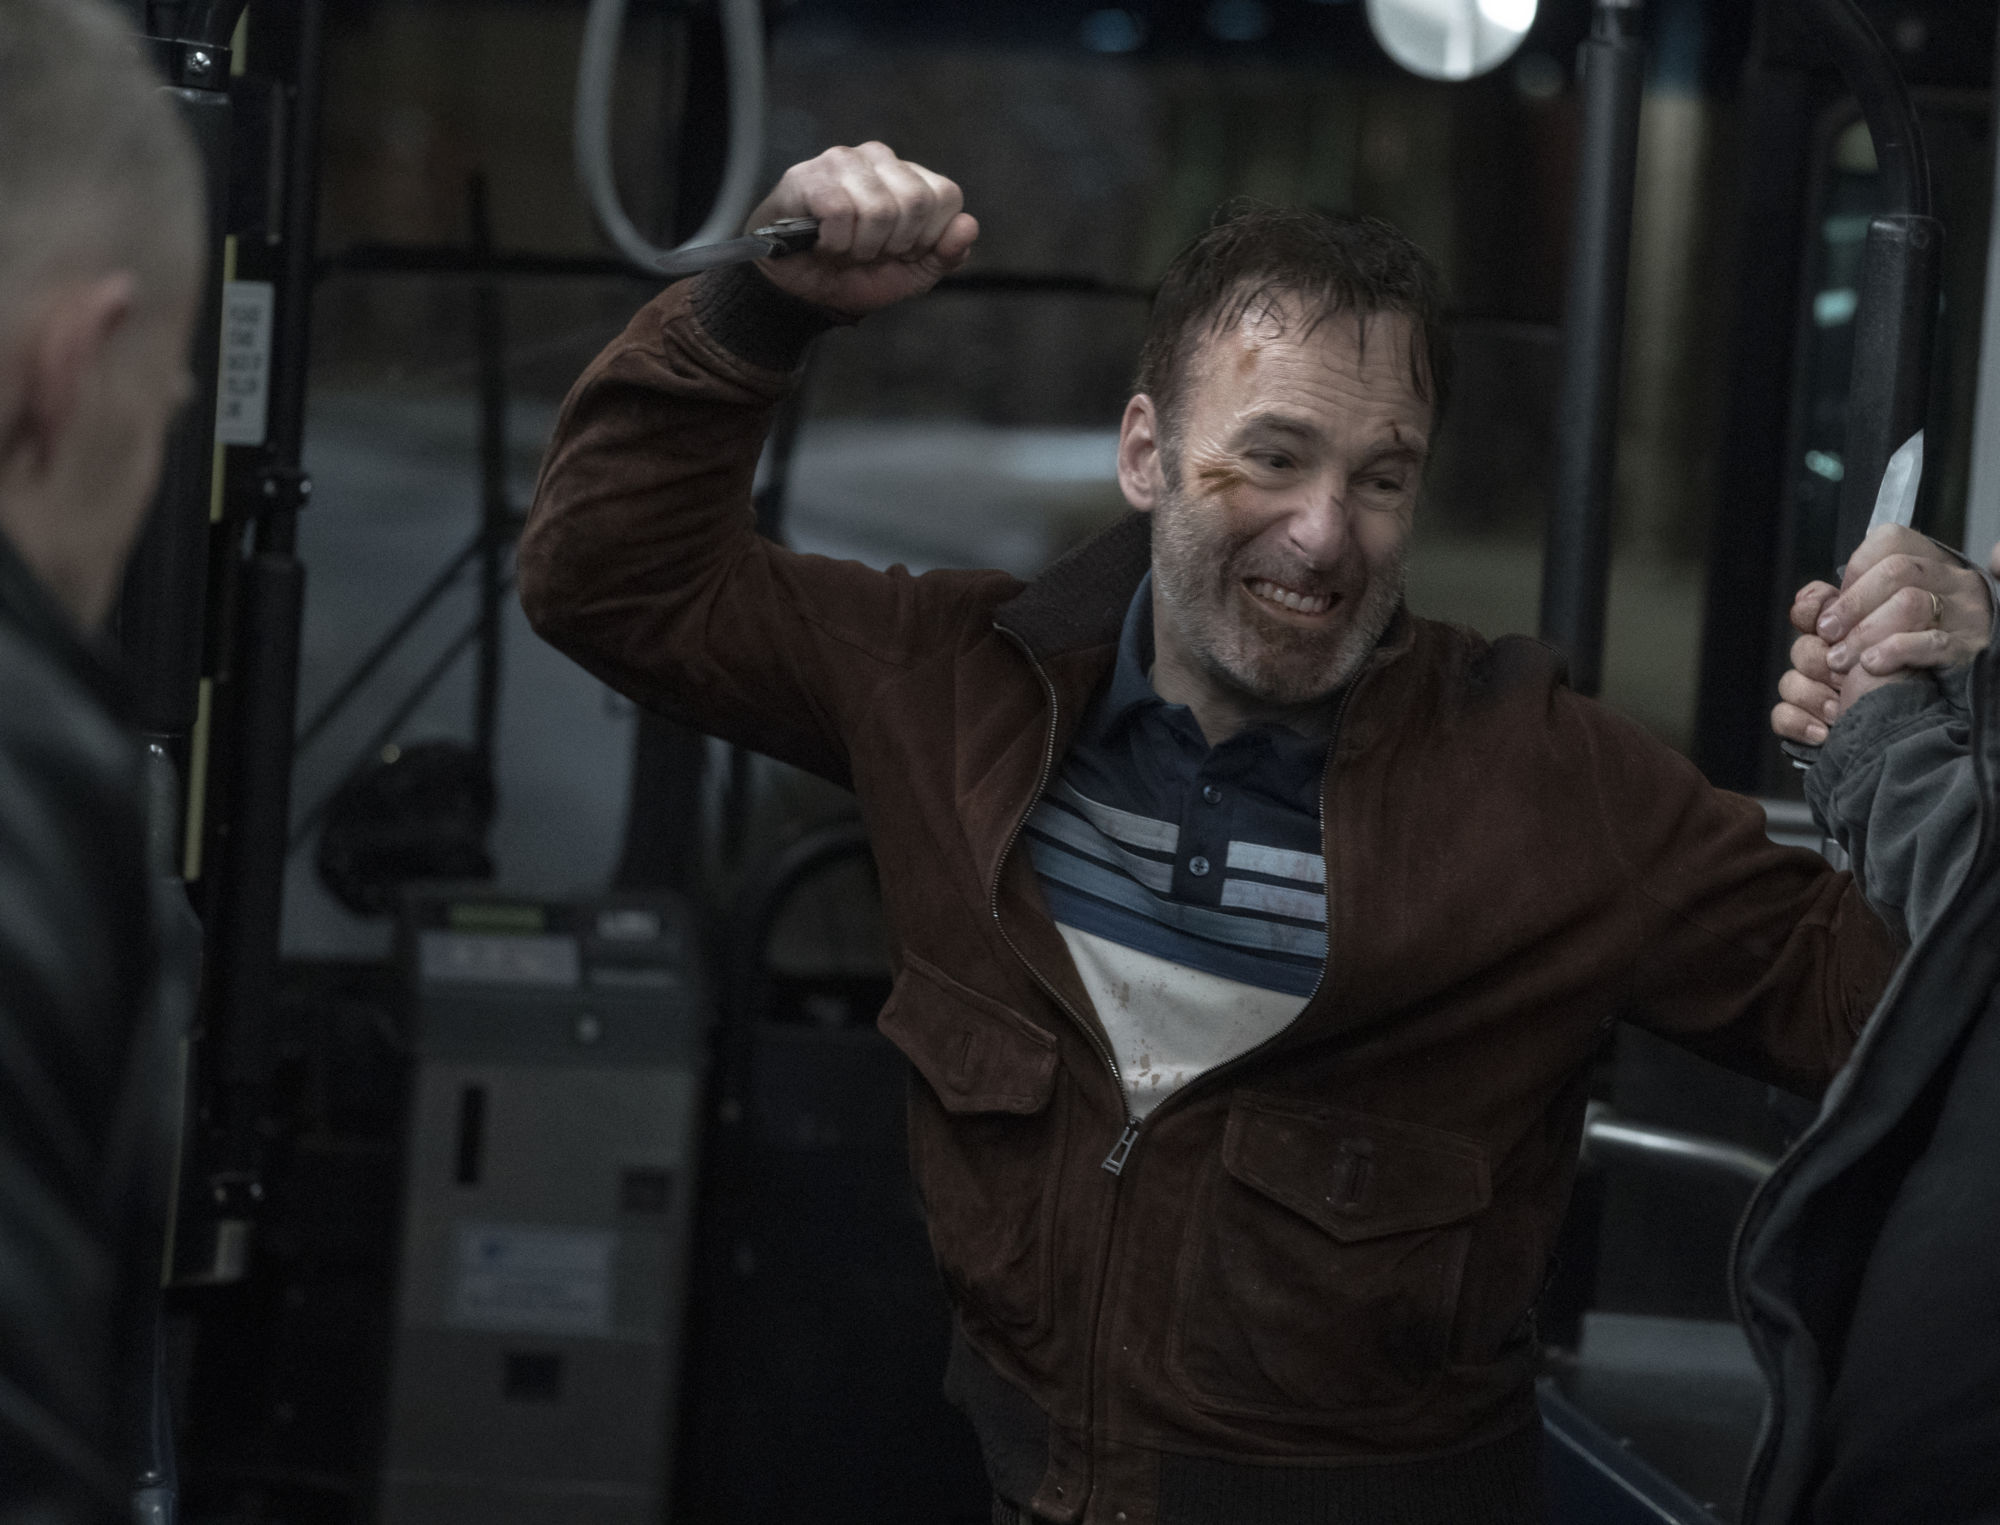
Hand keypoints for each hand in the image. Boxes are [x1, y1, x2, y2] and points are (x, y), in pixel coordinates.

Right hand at [744, 143, 977, 317]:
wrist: (800, 292)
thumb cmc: (855, 275)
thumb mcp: (911, 275)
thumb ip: (945, 254)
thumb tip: (968, 227)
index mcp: (910, 177)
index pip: (947, 196)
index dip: (928, 238)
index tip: (902, 253)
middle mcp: (880, 159)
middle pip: (917, 201)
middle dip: (895, 245)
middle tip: (870, 252)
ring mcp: (843, 162)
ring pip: (879, 209)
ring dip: (861, 248)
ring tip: (845, 248)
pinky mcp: (809, 177)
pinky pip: (840, 213)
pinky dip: (834, 244)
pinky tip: (823, 244)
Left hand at [1770, 526, 1993, 745]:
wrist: (1953, 687)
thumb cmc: (1902, 645)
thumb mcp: (1874, 615)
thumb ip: (1838, 604)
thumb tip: (1806, 605)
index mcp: (1928, 563)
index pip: (1891, 542)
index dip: (1854, 571)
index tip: (1835, 603)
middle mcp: (1952, 581)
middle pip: (1897, 570)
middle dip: (1851, 604)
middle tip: (1826, 634)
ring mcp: (1965, 612)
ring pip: (1911, 603)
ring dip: (1864, 632)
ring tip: (1840, 659)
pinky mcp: (1969, 648)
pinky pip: (1932, 642)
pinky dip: (1894, 651)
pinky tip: (1871, 664)